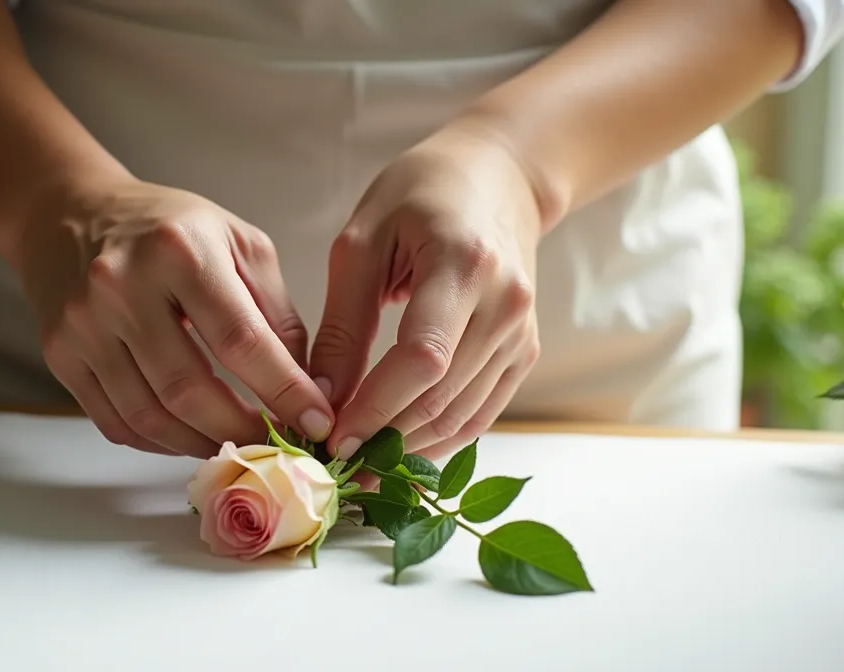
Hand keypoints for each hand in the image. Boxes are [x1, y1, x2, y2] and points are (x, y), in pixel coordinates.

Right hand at [11, 176, 334, 457]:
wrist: (69, 211)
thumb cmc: (167, 227)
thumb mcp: (237, 243)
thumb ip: (276, 313)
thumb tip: (309, 389)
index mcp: (179, 250)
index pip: (240, 340)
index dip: (283, 391)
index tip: (316, 423)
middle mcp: (123, 286)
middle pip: (189, 389)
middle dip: (242, 430)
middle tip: (275, 447)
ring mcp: (83, 323)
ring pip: (149, 416)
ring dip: (201, 444)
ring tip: (236, 447)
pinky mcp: (59, 353)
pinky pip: (114, 421)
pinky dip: (159, 443)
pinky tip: (188, 437)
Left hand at [310, 123, 542, 459]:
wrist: (499, 176)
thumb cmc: (421, 193)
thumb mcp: (364, 240)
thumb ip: (344, 322)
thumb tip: (320, 397)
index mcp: (465, 264)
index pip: (423, 358)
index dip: (376, 408)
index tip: (331, 436)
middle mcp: (506, 305)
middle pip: (442, 397)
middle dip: (383, 439)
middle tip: (331, 464)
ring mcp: (521, 334)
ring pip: (460, 417)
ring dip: (407, 450)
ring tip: (356, 466)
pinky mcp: (523, 353)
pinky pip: (479, 414)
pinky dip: (435, 439)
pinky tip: (395, 450)